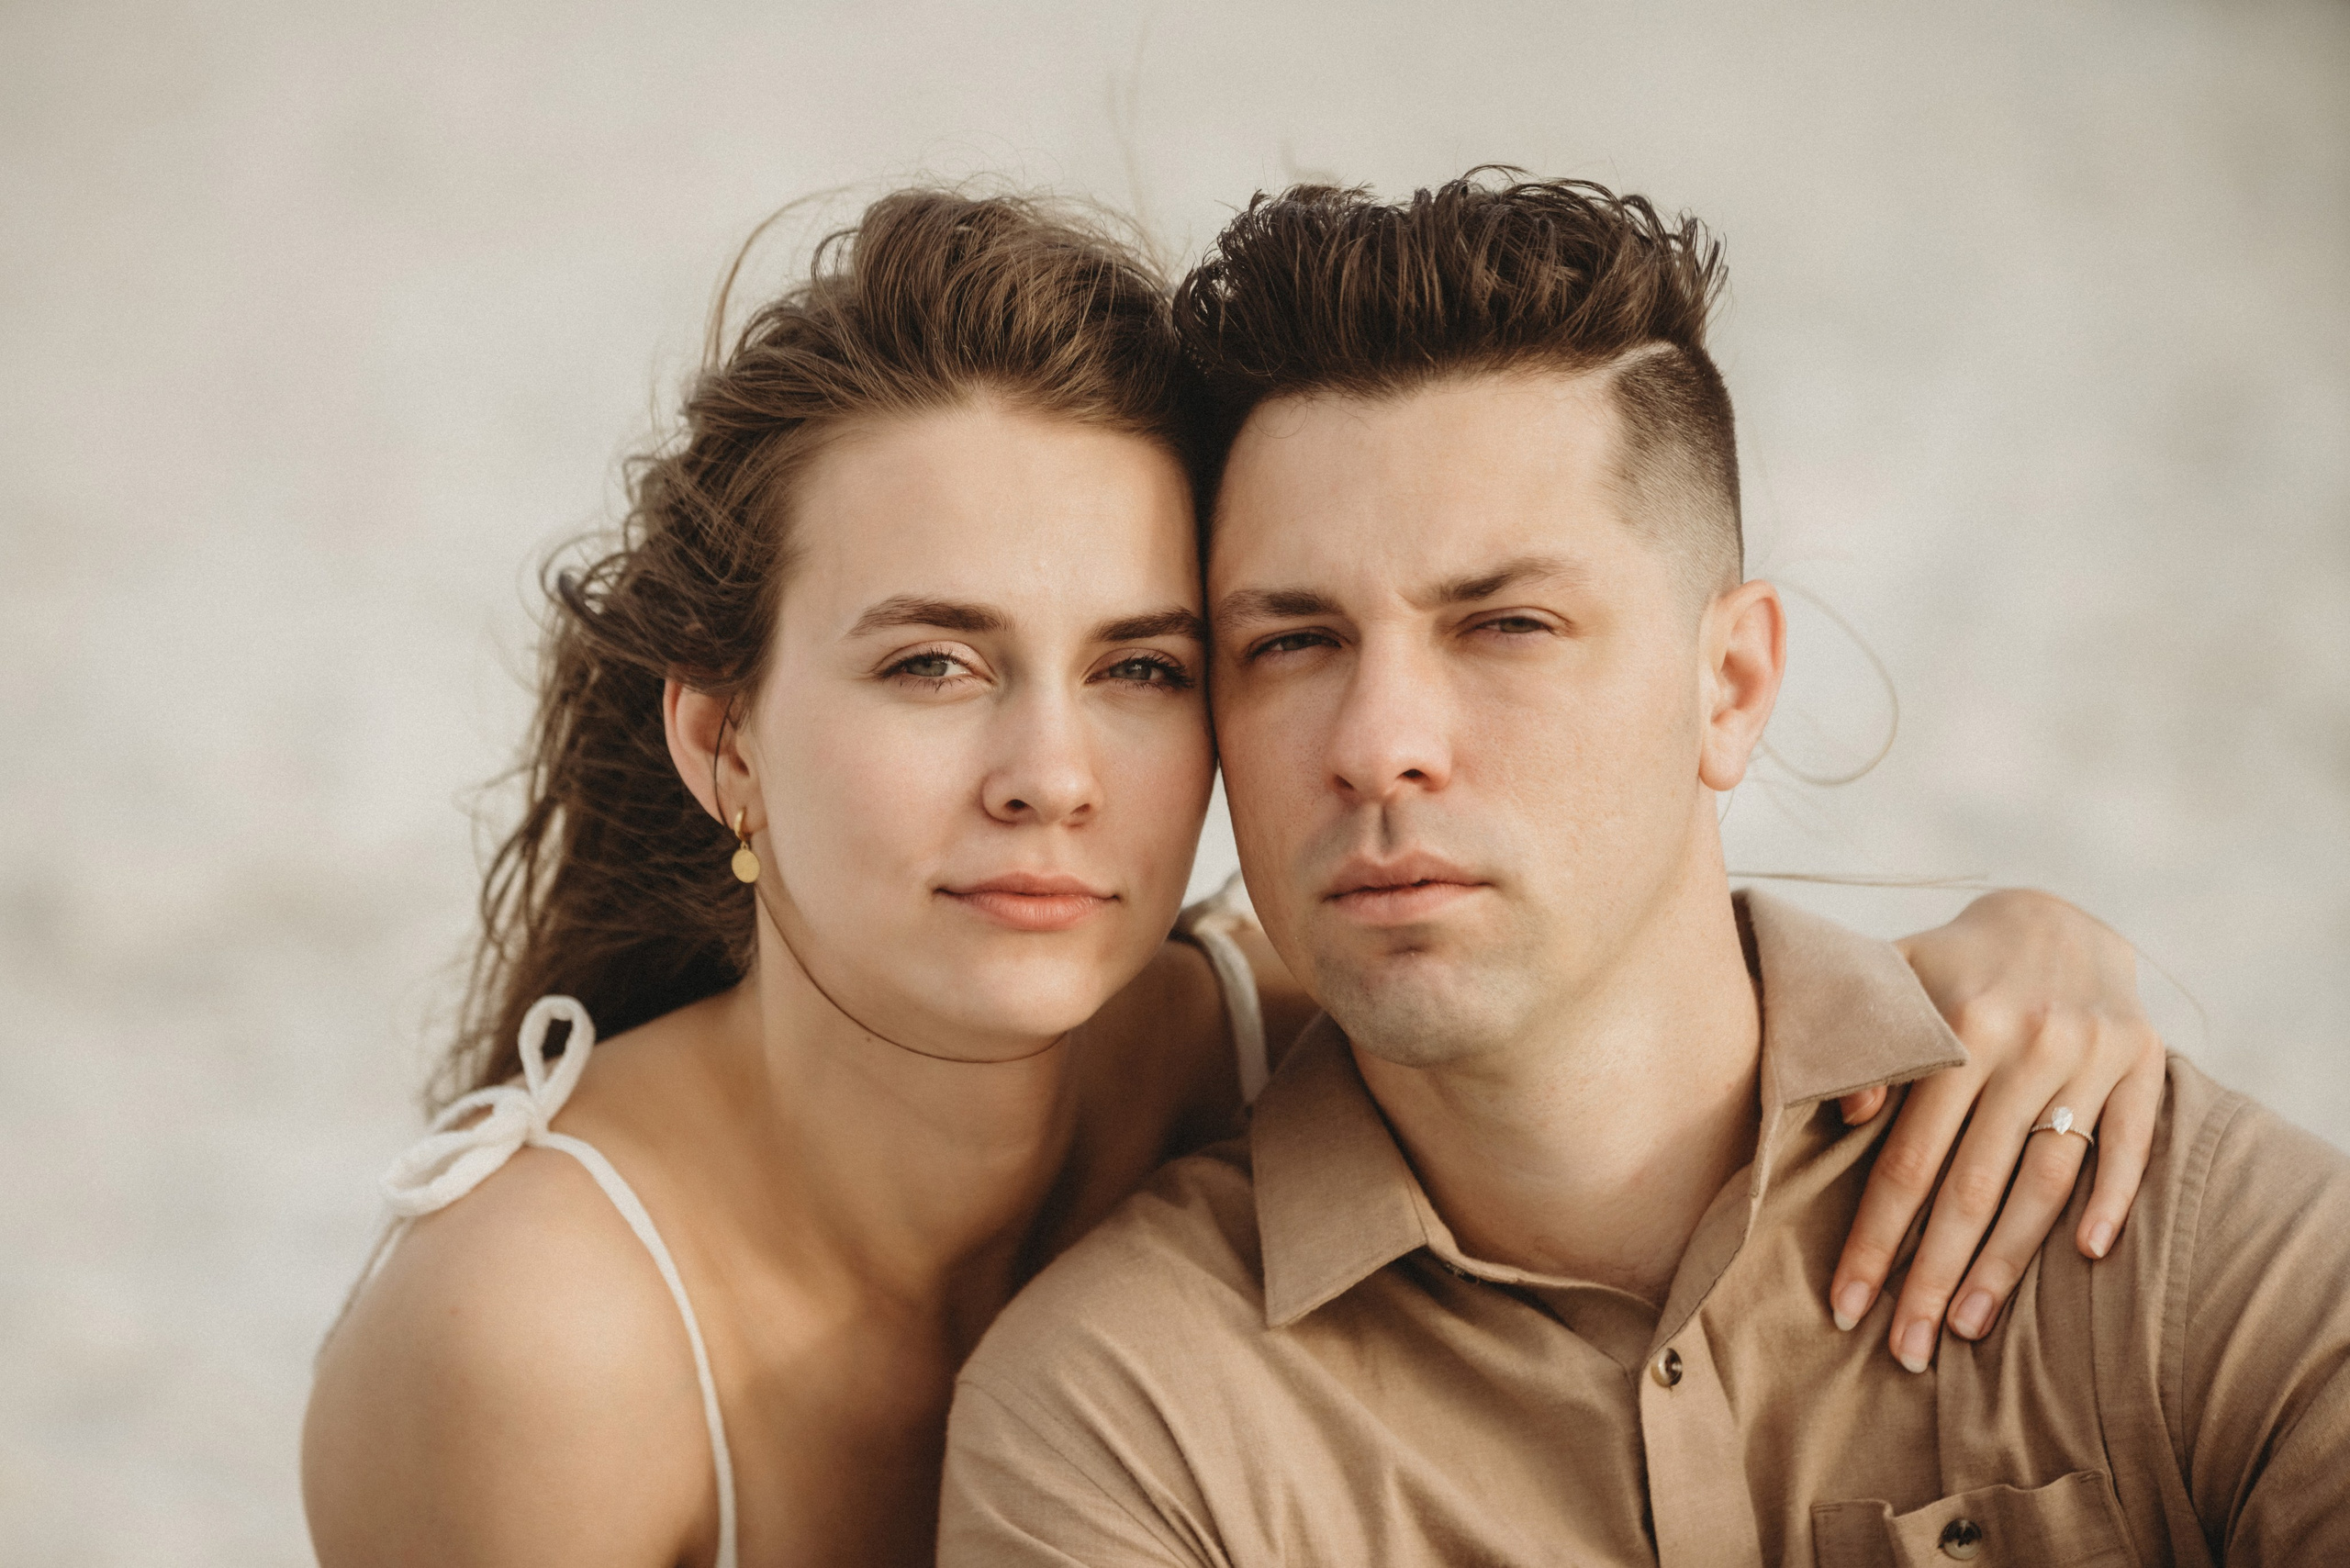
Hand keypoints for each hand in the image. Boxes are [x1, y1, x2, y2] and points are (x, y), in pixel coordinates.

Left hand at [1827, 889, 2165, 1371]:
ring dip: (2008, 1262)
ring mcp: (2092, 1055)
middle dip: (1932, 1276)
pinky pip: (2131, 1144)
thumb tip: (1848, 1117)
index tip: (1847, 1304)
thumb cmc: (1947, 966)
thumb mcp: (1892, 981)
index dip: (1876, 1237)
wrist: (2053, 913)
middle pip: (1973, 1188)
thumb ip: (1866, 1045)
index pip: (1908, 1160)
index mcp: (1957, 1027)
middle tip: (1903, 1349)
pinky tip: (2087, 1257)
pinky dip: (2112, 1199)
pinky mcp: (2144, 1061)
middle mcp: (2028, 1043)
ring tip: (1966, 1326)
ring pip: (2046, 1181)